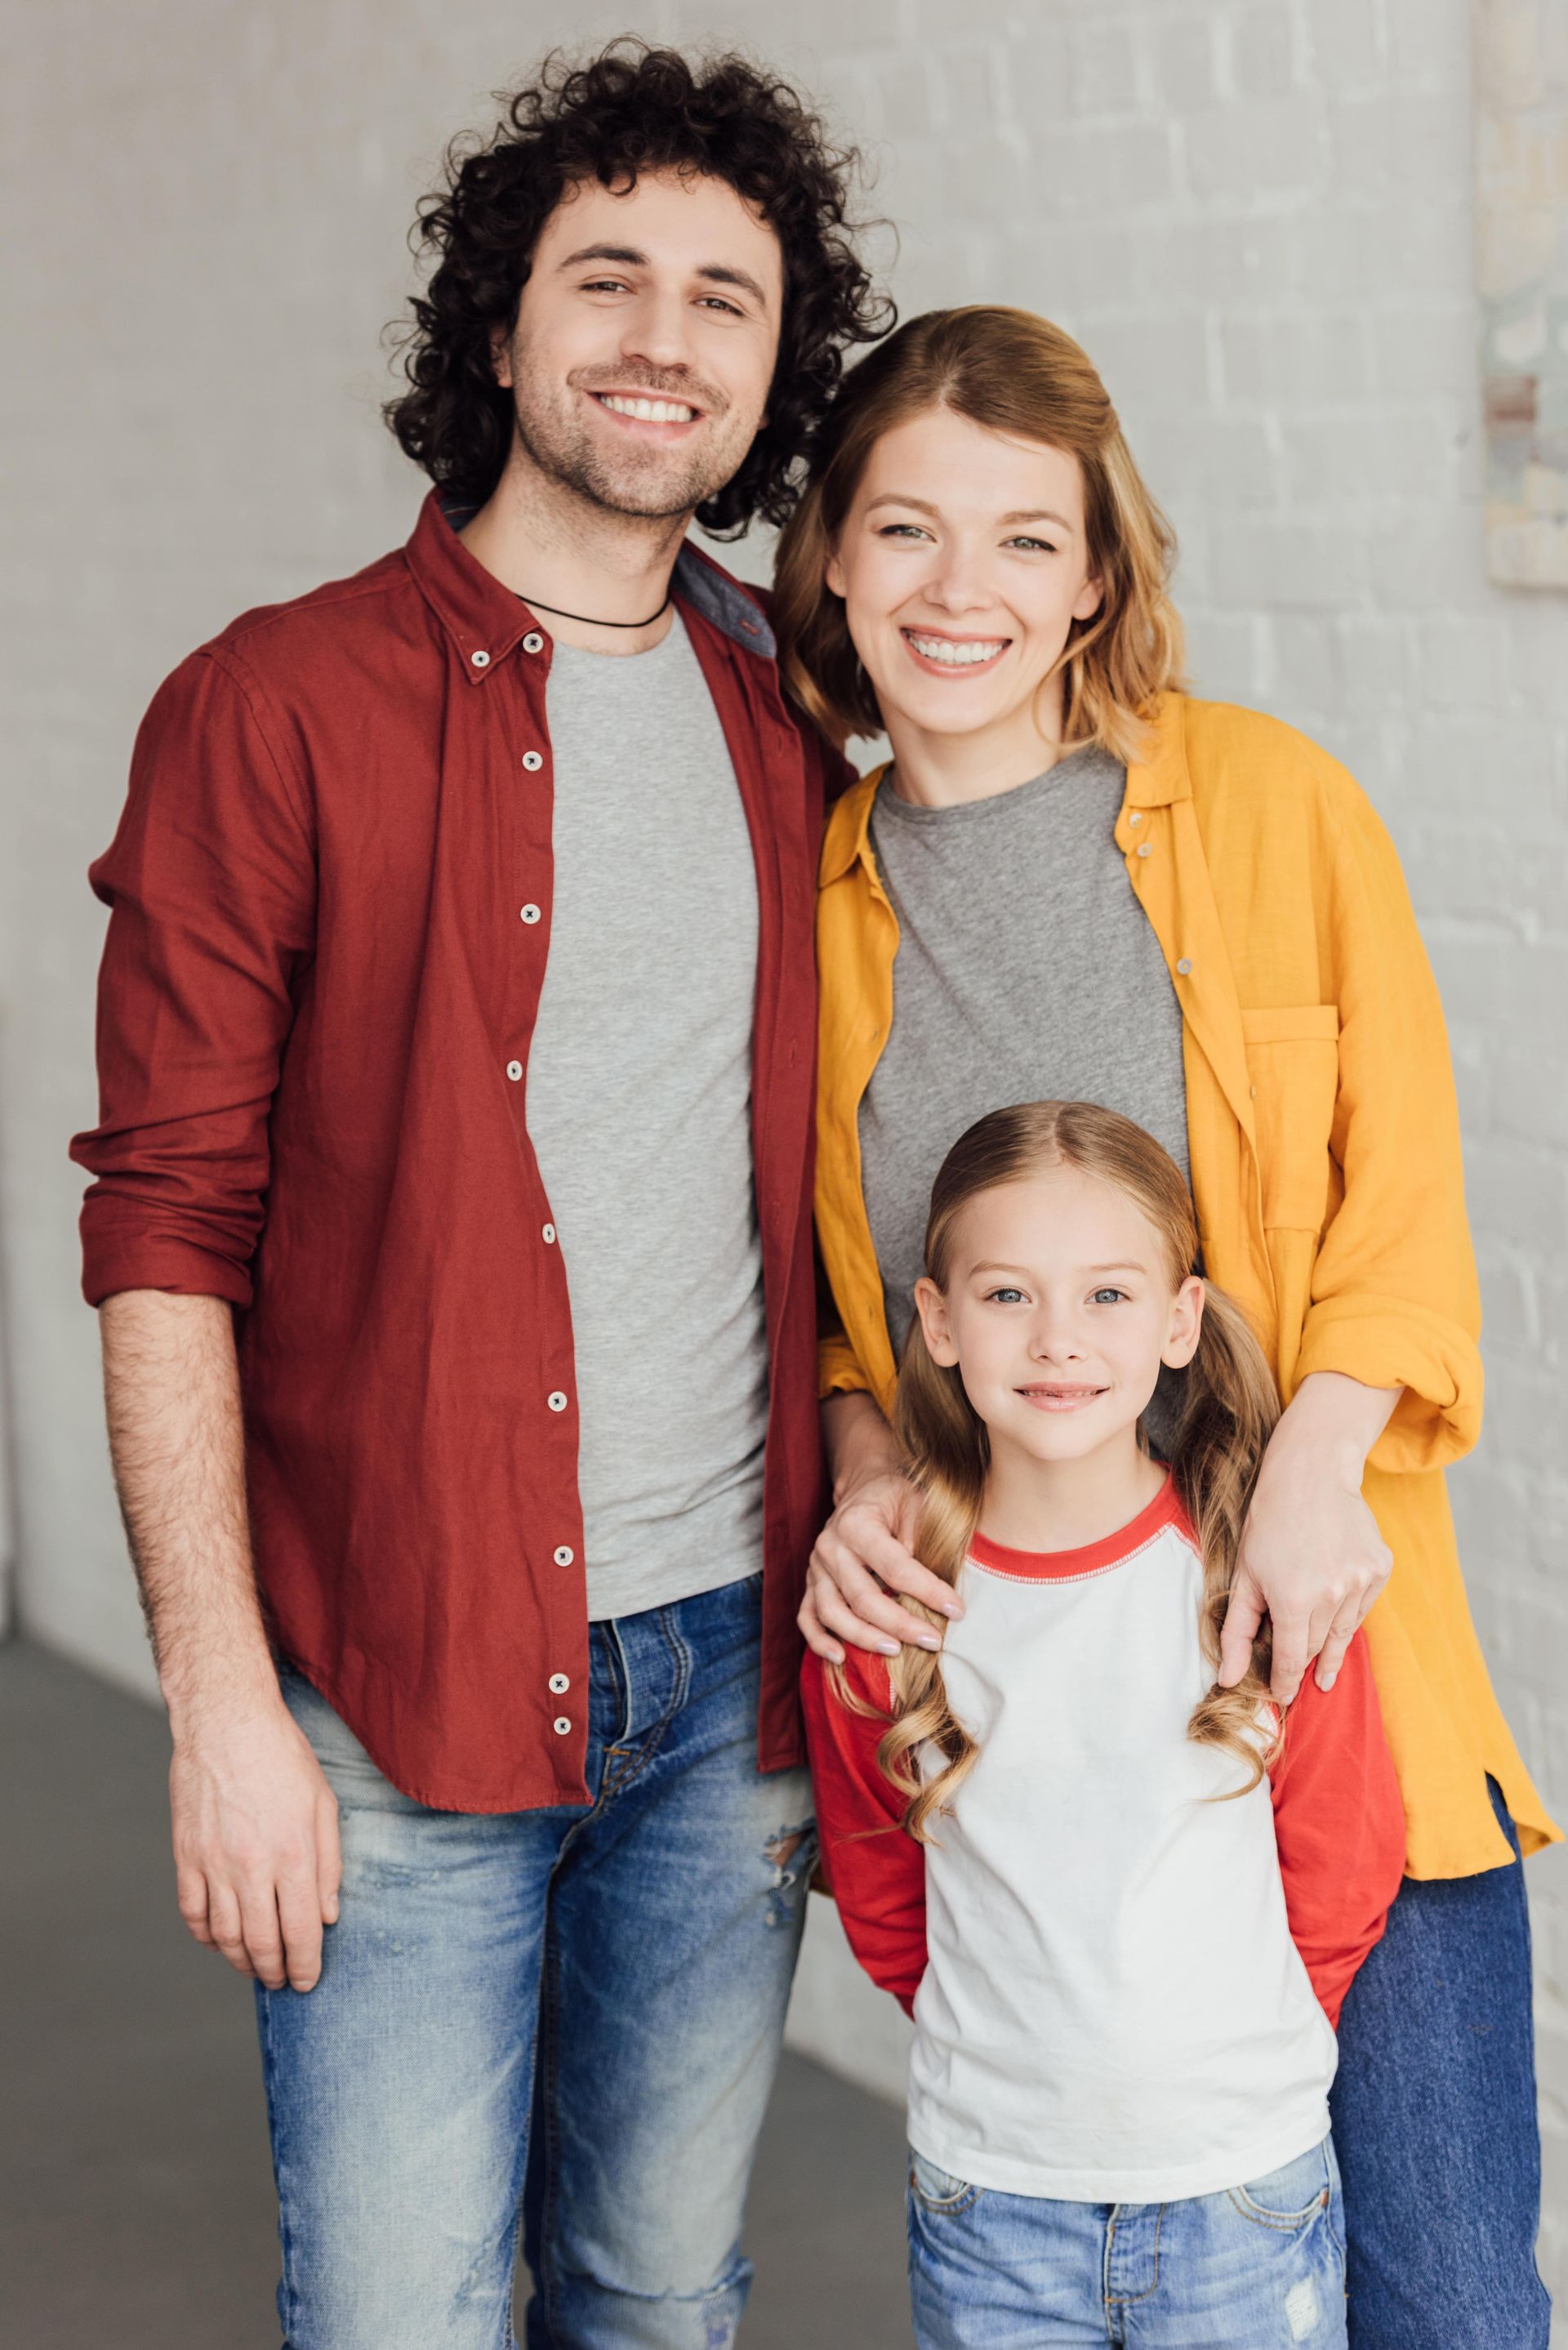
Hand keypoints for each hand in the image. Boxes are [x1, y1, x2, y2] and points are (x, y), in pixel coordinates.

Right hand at [170, 1699, 341, 1992]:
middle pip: (262, 1943)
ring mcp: (214, 1864)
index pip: (301, 1932)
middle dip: (274, 1972)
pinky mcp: (186, 1856)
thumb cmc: (283, 1758)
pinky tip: (220, 1940)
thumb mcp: (324, 1804)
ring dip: (241, 1961)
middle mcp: (253, 1867)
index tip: (307, 1982)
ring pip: (225, 1936)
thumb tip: (328, 1916)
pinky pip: (193, 1913)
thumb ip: (329, 1864)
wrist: (227, 1724)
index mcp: (294, 1854)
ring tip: (254, 1967)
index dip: (305, 1966)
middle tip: (281, 1981)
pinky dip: (206, 1936)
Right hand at [799, 1467, 962, 1662]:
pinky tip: (839, 1658)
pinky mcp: (811, 1584)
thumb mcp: (916, 1501)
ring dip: (863, 1637)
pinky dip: (819, 1641)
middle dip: (900, 1624)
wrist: (863, 1490)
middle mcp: (830, 1547)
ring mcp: (816, 1568)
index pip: (895, 1567)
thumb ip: (923, 1535)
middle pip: (862, 1597)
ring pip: (832, 1613)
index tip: (956, 1610)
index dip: (927, 1591)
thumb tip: (933, 1576)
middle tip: (933, 1641)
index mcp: (857, 1524)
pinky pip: (807, 1617)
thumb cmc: (895, 1497)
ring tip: (895, 1652)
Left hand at [1218, 1403, 1393, 1704]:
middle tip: (1293, 1662)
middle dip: (1302, 1655)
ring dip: (1327, 1640)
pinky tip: (1336, 1605)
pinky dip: (1348, 1611)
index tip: (1282, 1696)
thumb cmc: (1268, 1523)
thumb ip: (1237, 1633)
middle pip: (1317, 1647)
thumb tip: (1229, 1680)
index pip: (1292, 1661)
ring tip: (1322, 1661)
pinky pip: (1363, 1607)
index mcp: (1294, 1601)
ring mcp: (1361, 1582)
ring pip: (1343, 1631)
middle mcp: (1333, 1596)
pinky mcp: (1380, 1568)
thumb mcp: (1243, 1576)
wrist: (1311, 1476)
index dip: (1285, 1683)